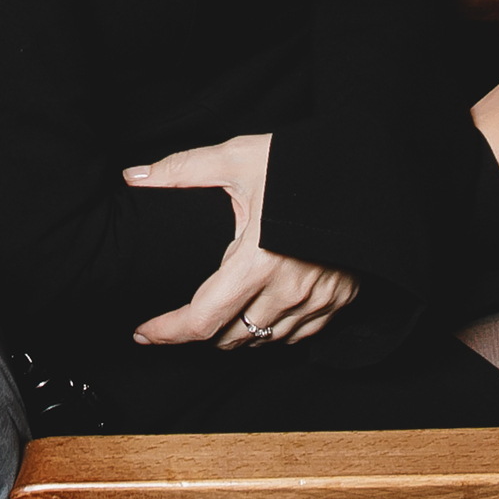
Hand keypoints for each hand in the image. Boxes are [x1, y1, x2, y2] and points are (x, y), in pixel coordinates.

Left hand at [122, 133, 358, 347]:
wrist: (366, 167)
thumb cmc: (300, 161)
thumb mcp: (237, 158)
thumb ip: (181, 170)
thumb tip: (132, 176)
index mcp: (257, 261)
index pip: (202, 319)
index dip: (167, 332)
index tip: (143, 333)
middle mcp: (288, 291)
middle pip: (230, 338)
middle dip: (199, 333)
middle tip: (178, 317)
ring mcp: (317, 301)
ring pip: (264, 340)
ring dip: (237, 333)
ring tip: (219, 311)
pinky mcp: (339, 301)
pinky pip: (297, 335)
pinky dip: (273, 330)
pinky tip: (261, 308)